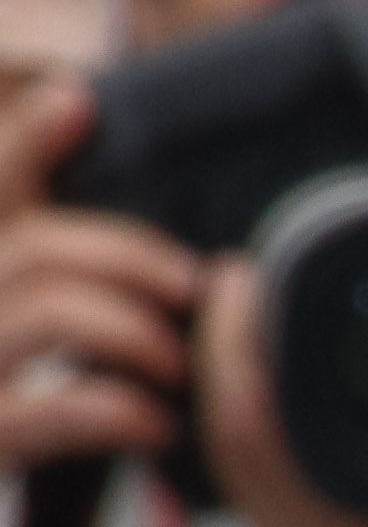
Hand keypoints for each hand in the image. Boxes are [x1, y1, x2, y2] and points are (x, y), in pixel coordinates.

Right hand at [0, 80, 199, 481]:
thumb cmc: (13, 421)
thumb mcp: (25, 342)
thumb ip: (60, 276)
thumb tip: (115, 180)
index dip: (29, 142)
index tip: (82, 101)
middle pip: (34, 247)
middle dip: (127, 258)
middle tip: (191, 290)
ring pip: (48, 309)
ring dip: (134, 329)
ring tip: (177, 366)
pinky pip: (52, 409)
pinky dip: (121, 410)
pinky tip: (157, 426)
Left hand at [190, 264, 367, 526]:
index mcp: (347, 493)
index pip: (254, 406)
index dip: (238, 332)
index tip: (246, 269)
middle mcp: (299, 519)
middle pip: (227, 412)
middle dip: (221, 337)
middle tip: (235, 274)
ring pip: (223, 434)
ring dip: (223, 366)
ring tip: (237, 305)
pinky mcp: (285, 526)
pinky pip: (236, 455)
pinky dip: (235, 400)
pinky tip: (247, 358)